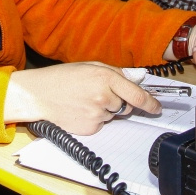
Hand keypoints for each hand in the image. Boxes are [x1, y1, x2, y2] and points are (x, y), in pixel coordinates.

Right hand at [4, 62, 161, 134]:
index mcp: (106, 78)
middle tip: (100, 95)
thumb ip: (114, 72)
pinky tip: (80, 110)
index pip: (138, 95)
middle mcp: (104, 97)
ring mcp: (97, 115)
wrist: (38, 95)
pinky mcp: (90, 128)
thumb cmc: (61, 78)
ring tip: (84, 100)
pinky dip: (95, 118)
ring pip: (113, 115)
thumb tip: (135, 81)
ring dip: (105, 109)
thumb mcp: (89, 65)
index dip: (151, 103)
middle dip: (120, 101)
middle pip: (126, 105)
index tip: (157, 108)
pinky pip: (102, 124)